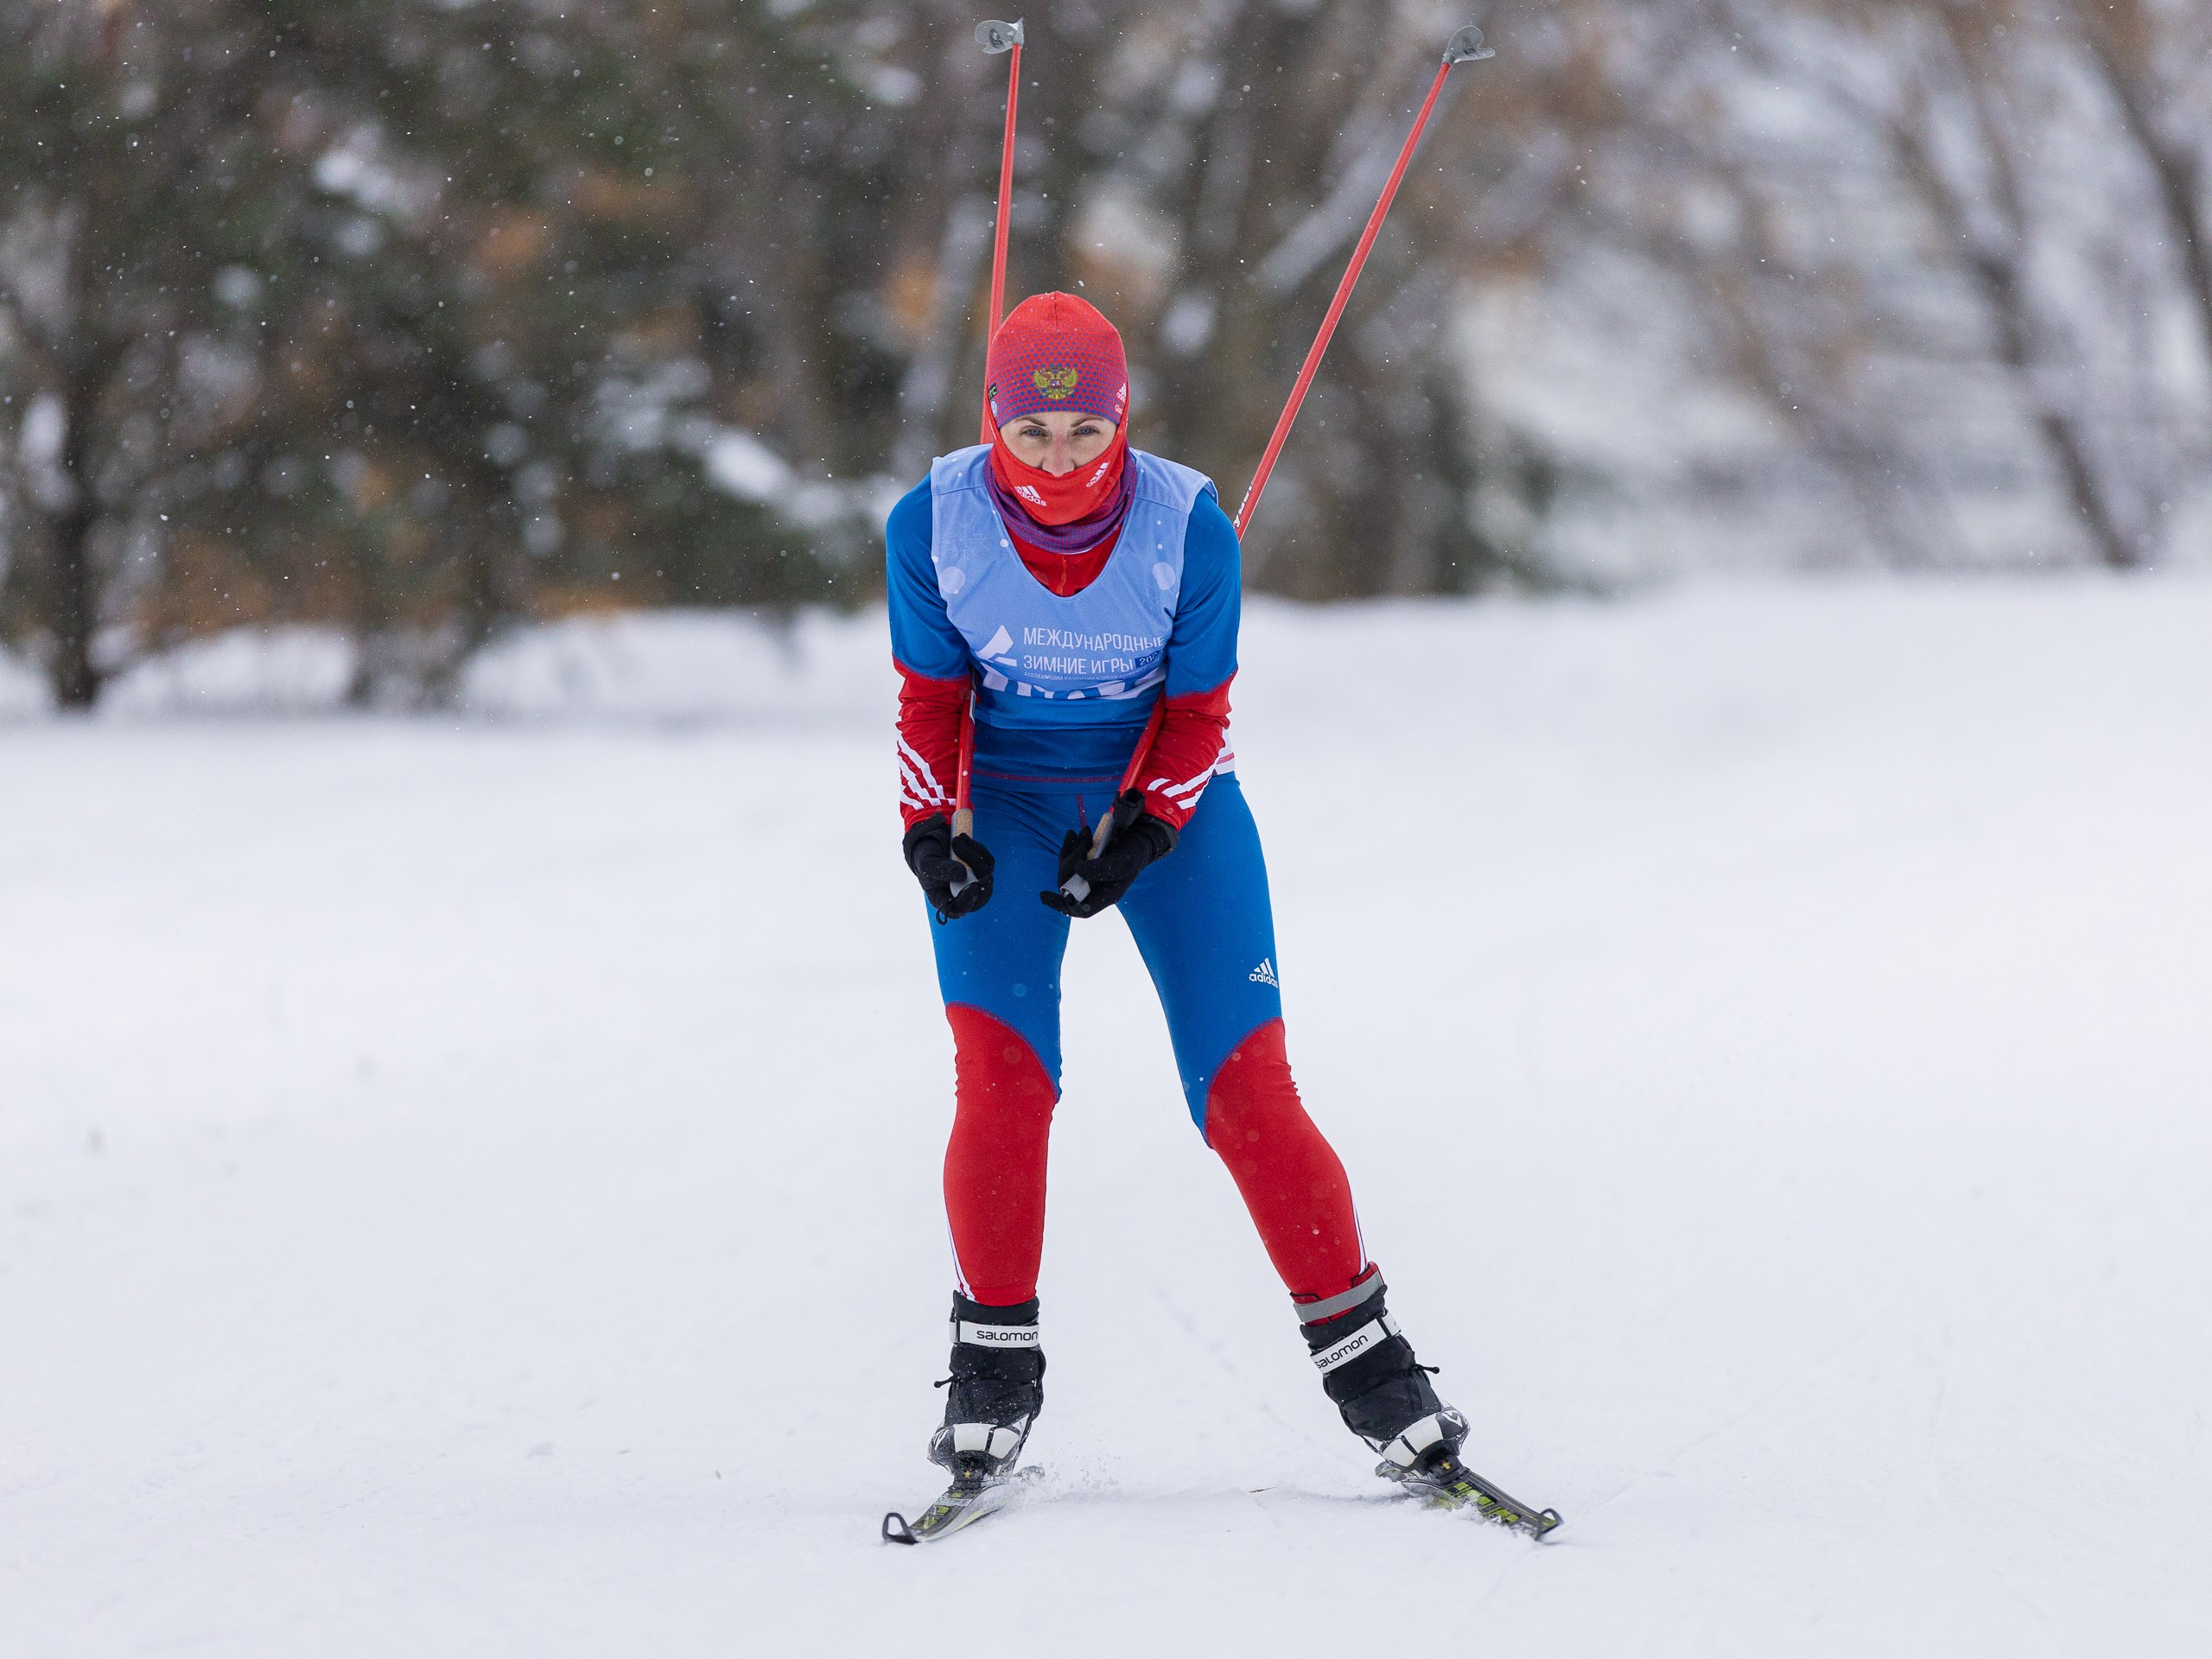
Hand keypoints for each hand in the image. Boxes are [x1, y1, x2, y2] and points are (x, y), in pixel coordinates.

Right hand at [904, 815, 993, 919]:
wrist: (931, 842)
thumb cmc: (925, 857)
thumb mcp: (928, 862)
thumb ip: (941, 870)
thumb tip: (963, 875)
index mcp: (944, 900)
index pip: (958, 910)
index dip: (968, 902)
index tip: (974, 888)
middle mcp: (961, 895)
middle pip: (980, 894)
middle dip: (977, 870)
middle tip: (969, 854)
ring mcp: (974, 884)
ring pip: (986, 874)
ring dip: (973, 854)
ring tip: (956, 840)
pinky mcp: (981, 871)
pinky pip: (987, 861)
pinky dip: (977, 849)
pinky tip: (963, 840)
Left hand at [1039, 790, 1176, 917]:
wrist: (1140, 838)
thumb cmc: (1134, 852)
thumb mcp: (1121, 860)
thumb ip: (1101, 868)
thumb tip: (1077, 870)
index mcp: (1106, 895)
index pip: (1080, 909)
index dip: (1061, 905)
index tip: (1043, 895)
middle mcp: (1096, 889)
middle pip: (1070, 884)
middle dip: (1070, 861)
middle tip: (1083, 839)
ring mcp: (1090, 876)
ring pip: (1068, 869)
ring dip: (1072, 849)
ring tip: (1083, 832)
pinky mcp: (1087, 863)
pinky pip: (1070, 858)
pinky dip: (1069, 845)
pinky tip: (1072, 834)